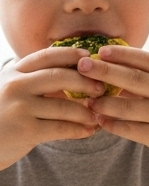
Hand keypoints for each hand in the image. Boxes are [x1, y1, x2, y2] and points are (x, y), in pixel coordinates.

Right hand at [0, 46, 104, 168]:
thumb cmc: (0, 115)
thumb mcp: (9, 89)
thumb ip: (32, 80)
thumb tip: (70, 72)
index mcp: (14, 72)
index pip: (46, 56)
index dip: (70, 54)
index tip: (90, 56)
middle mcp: (16, 85)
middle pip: (59, 77)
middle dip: (85, 81)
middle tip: (102, 88)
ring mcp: (21, 107)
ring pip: (64, 106)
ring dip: (86, 111)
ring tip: (98, 115)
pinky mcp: (26, 130)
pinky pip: (61, 128)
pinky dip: (79, 129)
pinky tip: (89, 131)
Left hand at [82, 45, 148, 170]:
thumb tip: (113, 66)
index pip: (145, 59)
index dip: (121, 54)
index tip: (100, 50)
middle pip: (133, 79)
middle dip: (104, 71)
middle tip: (82, 66)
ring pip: (128, 106)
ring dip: (104, 102)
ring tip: (87, 100)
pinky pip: (130, 129)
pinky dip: (112, 124)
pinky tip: (100, 120)